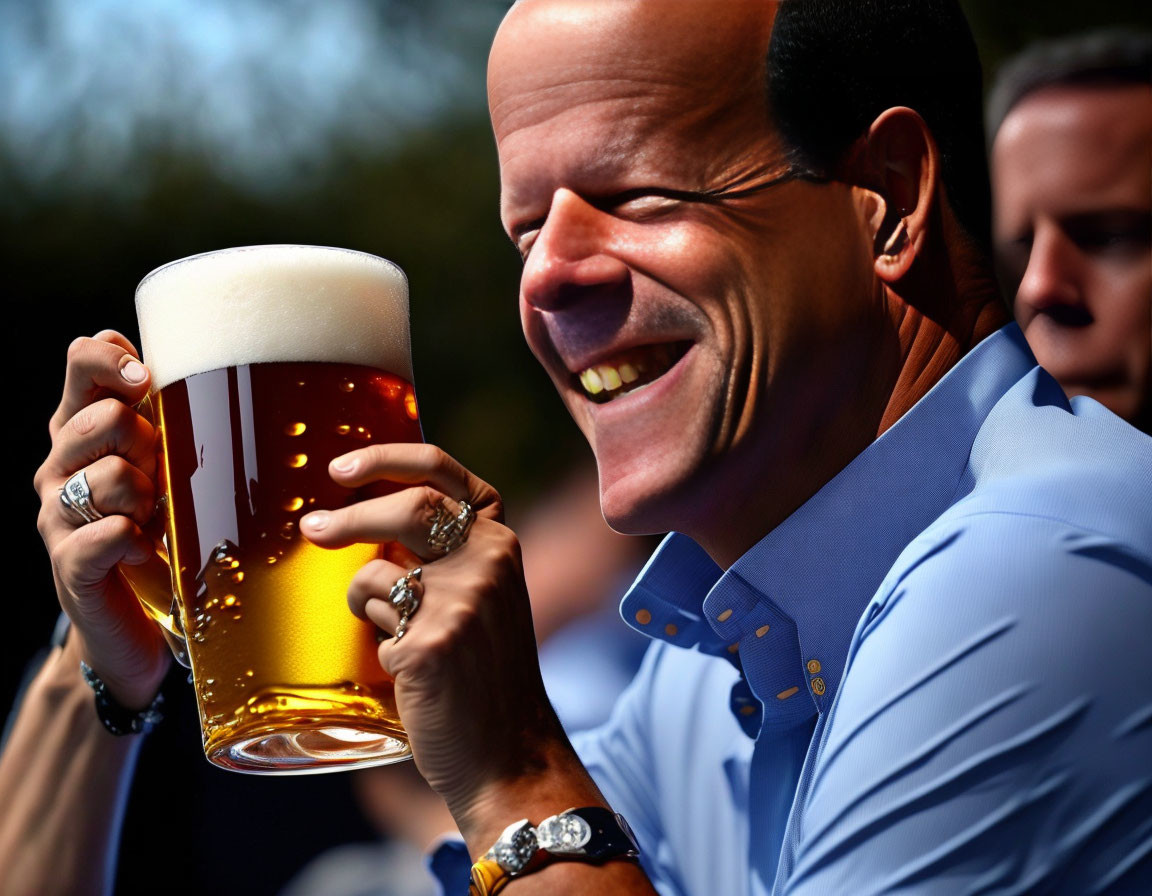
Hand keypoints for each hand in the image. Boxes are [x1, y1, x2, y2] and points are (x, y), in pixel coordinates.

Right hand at [33, 331, 169, 709]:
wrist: (135, 623)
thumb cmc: (161, 531)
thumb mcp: (168, 467)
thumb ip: (171, 419)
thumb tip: (214, 366)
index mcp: (81, 428)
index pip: (81, 361)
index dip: (112, 360)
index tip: (146, 379)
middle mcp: (59, 465)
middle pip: (106, 418)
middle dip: (149, 445)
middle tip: (160, 480)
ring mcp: (57, 515)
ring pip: (112, 476)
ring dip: (148, 500)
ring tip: (153, 521)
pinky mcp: (71, 563)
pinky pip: (110, 533)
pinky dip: (136, 541)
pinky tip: (145, 551)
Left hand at [300, 444, 584, 839]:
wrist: (510, 749)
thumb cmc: (486, 672)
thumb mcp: (486, 597)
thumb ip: (448, 556)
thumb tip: (370, 524)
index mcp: (500, 541)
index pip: (443, 472)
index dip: (388, 458)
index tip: (341, 468)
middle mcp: (487, 560)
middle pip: (407, 506)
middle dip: (347, 516)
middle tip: (311, 529)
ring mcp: (461, 600)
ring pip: (376, 572)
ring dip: (362, 600)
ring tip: (384, 628)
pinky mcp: (430, 642)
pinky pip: (372, 620)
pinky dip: (377, 641)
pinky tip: (406, 668)